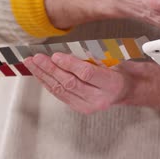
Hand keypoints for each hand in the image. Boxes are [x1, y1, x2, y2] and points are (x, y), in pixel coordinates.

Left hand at [24, 53, 159, 113]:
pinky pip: (60, 94)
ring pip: (61, 90)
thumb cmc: (119, 71)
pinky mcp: (79, 108)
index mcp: (111, 84)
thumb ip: (92, 57)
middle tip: (37, 58)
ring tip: (32, 64)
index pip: (86, 74)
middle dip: (50, 69)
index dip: (69, 64)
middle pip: (70, 83)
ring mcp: (88, 106)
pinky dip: (47, 83)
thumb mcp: (113, 59)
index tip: (55, 55)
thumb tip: (68, 50)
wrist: (127, 90)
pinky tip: (39, 73)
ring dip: (44, 76)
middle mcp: (100, 99)